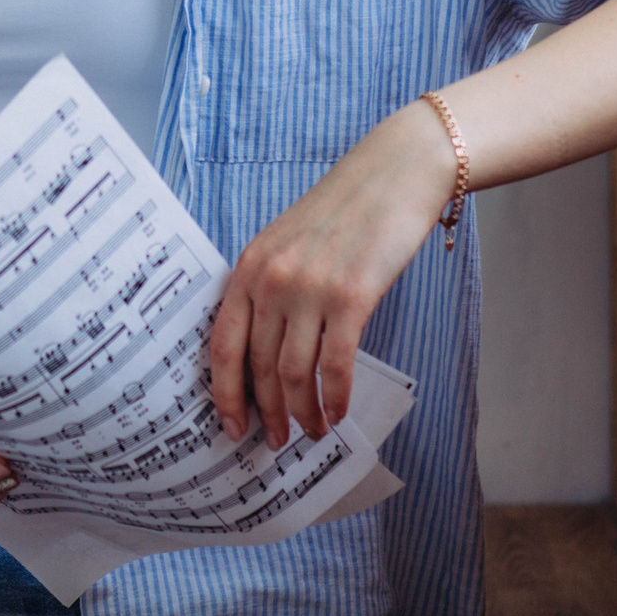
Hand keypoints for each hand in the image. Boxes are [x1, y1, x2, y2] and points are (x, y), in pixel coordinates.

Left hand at [208, 100, 453, 447]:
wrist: (394, 174)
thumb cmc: (345, 210)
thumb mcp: (288, 242)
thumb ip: (271, 287)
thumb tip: (266, 353)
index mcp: (249, 266)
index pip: (222, 344)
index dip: (223, 392)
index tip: (230, 425)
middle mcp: (272, 279)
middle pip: (258, 366)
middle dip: (266, 412)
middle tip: (275, 441)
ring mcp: (309, 289)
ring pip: (294, 373)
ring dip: (302, 413)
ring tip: (312, 432)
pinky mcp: (351, 297)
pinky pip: (335, 364)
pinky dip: (336, 397)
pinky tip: (340, 413)